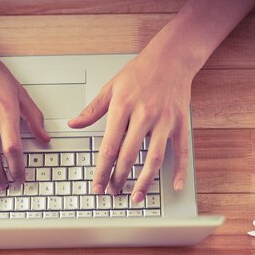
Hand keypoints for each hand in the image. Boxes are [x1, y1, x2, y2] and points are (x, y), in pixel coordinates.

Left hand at [68, 49, 191, 202]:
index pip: (109, 146)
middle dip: (119, 179)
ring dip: (145, 181)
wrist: (171, 58)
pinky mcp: (180, 123)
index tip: (97, 185)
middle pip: (129, 156)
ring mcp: (164, 121)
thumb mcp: (111, 87)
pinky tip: (175, 186)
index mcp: (123, 107)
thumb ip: (93, 110)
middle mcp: (144, 115)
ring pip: (154, 158)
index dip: (102, 170)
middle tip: (112, 193)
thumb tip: (74, 124)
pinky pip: (181, 151)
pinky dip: (179, 170)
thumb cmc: (140, 71)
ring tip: (136, 197)